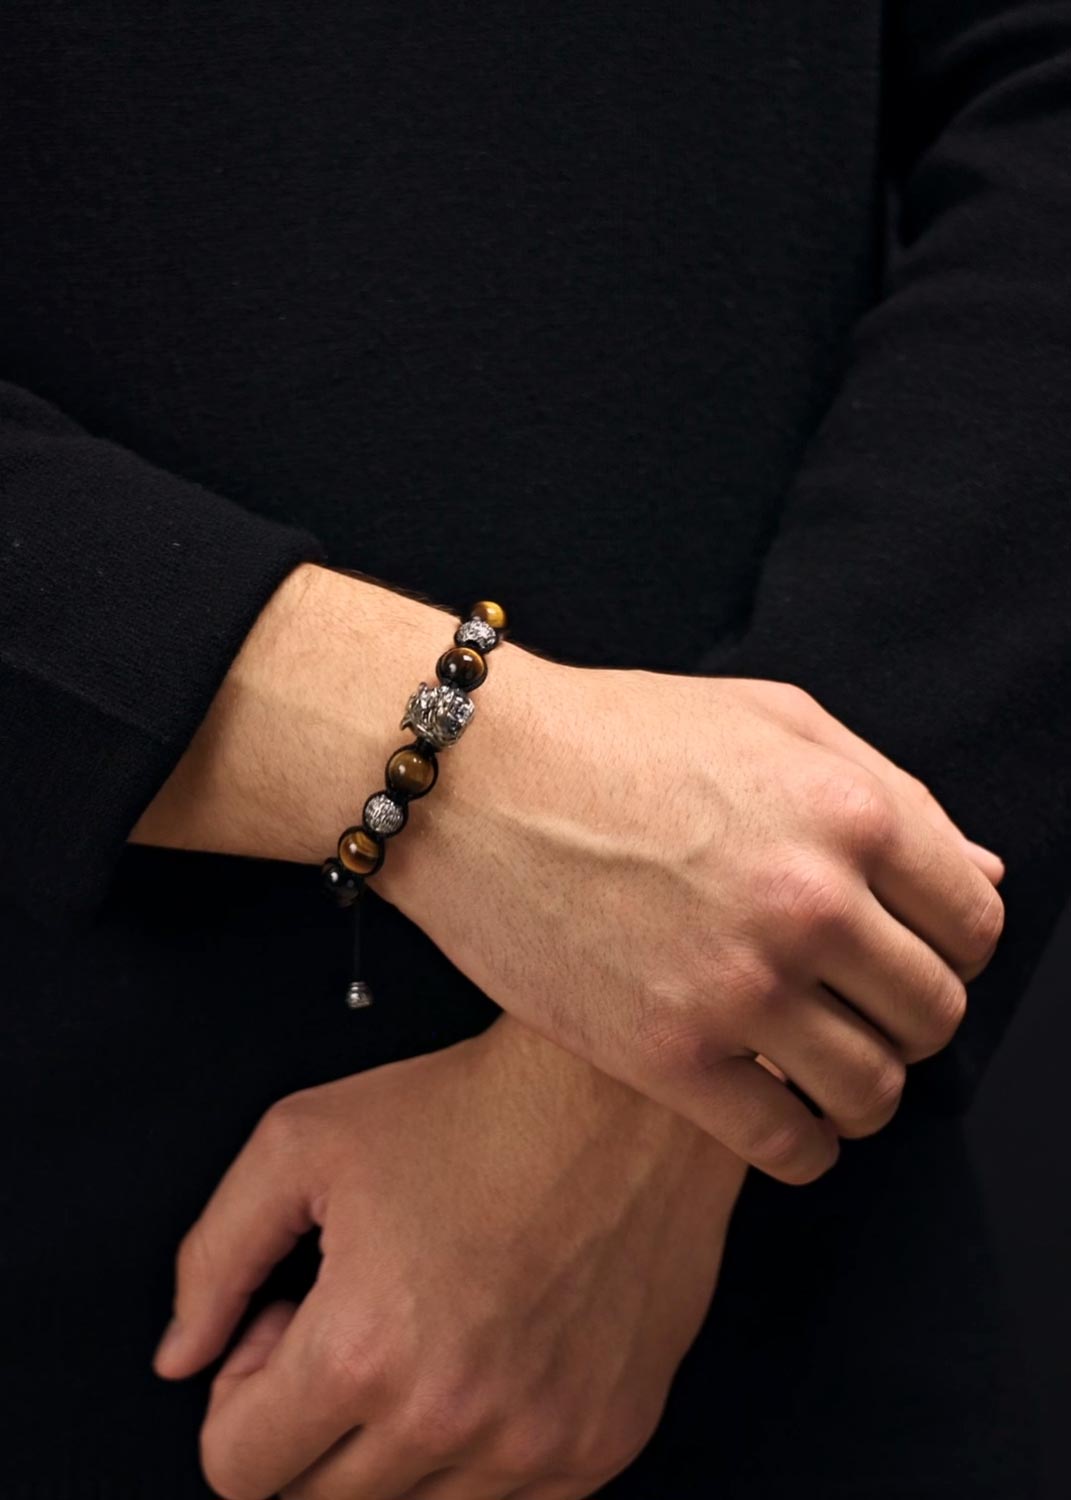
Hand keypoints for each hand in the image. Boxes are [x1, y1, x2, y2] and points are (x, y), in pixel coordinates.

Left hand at [154, 1018, 744, 1499]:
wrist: (619, 1098)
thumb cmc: (478, 1110)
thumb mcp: (303, 1142)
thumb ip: (213, 1257)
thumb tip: (182, 1352)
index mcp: (365, 1351)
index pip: (239, 1472)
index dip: (243, 1394)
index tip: (284, 1333)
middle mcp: (450, 1416)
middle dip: (310, 1422)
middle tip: (355, 1321)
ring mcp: (536, 1443)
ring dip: (395, 1443)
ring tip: (426, 1332)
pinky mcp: (601, 1444)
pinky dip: (478, 1454)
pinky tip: (487, 1359)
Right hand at [382, 661, 1004, 1183]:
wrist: (472, 778)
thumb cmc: (615, 735)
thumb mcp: (767, 718)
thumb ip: (886, 788)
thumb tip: (981, 873)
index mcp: (849, 811)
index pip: (974, 923)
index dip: (951, 946)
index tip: (909, 954)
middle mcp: (810, 903)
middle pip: (933, 1014)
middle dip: (908, 1017)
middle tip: (859, 1008)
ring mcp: (739, 985)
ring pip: (874, 1090)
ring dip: (862, 1089)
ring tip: (821, 1066)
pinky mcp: (667, 1055)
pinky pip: (790, 1146)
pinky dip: (804, 1145)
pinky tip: (779, 1116)